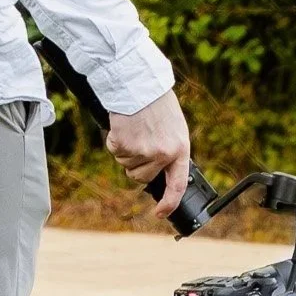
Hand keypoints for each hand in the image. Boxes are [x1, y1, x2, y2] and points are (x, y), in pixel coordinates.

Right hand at [106, 88, 190, 220]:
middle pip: (141, 176)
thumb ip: (170, 150)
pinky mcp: (124, 144)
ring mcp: (142, 151)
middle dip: (137, 164)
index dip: (170, 203)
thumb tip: (162, 171)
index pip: (177, 185)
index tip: (161, 213)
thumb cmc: (157, 102)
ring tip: (134, 127)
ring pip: (127, 164)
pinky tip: (124, 124)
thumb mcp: (174, 127)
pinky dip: (115, 139)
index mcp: (180, 148)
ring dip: (126, 149)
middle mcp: (163, 154)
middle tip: (140, 141)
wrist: (139, 82)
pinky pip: (115, 150)